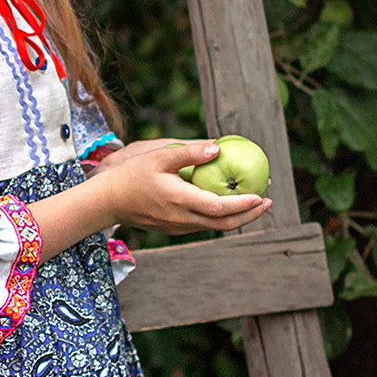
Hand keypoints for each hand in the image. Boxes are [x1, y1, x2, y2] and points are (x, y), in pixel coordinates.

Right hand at [92, 140, 270, 238]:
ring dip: (238, 216)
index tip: (262, 195)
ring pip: (215, 227)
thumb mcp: (160, 156)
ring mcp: (179, 227)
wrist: (107, 200)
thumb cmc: (132, 174)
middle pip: (224, 224)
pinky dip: (221, 216)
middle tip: (268, 200)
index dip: (244, 205)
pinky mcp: (175, 228)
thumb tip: (219, 147)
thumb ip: (190, 152)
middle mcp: (183, 219)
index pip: (220, 208)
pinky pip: (204, 224)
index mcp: (180, 201)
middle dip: (250, 215)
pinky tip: (228, 202)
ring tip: (254, 201)